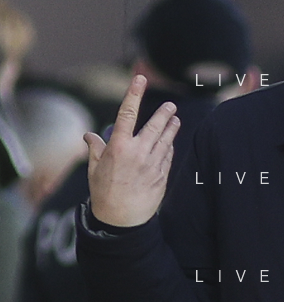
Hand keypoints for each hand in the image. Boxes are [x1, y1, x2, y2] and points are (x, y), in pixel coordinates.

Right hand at [84, 75, 179, 226]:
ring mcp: (152, 164)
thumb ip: (95, 149)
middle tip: (171, 105)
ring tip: (176, 119)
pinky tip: (171, 142)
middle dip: (164, 113)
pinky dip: (169, 147)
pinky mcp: (162, 176)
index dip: (134, 94)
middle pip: (154, 126)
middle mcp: (138, 153)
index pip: (127, 114)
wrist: (122, 221)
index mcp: (119, 147)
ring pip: (166, 140)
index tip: (140, 79)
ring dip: (172, 128)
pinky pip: (167, 157)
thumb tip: (89, 136)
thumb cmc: (104, 194)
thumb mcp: (94, 169)